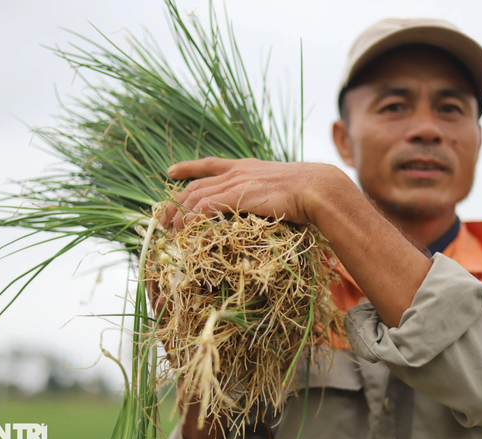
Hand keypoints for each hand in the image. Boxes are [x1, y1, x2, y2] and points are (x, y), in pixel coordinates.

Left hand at [159, 157, 345, 229]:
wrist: (318, 188)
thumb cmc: (308, 194)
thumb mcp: (283, 190)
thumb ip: (269, 195)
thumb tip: (271, 208)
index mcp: (246, 167)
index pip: (209, 164)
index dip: (188, 168)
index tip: (171, 172)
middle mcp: (237, 172)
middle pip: (196, 185)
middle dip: (176, 202)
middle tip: (163, 219)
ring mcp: (237, 183)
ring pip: (196, 197)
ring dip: (180, 215)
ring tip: (171, 231)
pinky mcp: (238, 196)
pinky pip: (205, 208)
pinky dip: (192, 219)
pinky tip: (185, 230)